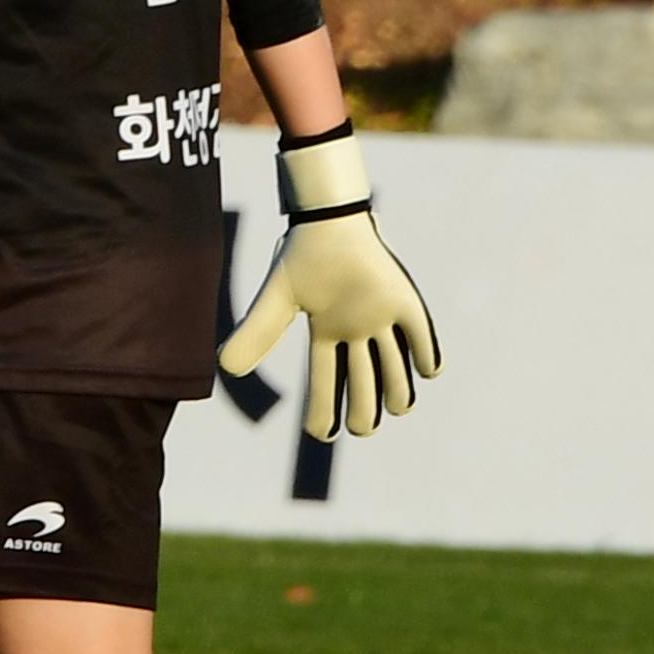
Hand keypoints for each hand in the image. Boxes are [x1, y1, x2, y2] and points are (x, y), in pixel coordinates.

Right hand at [216, 129, 440, 442]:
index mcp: (325, 336)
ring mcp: (381, 319)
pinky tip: (425, 369)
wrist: (331, 219)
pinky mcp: (403, 302)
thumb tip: (226, 369)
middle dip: (364, 413)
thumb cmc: (303, 256)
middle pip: (364, 388)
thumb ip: (255, 333)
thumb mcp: (276, 299)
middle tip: (361, 426)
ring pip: (397, 370)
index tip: (324, 434)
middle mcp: (355, 334)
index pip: (324, 384)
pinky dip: (427, 358)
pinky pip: (422, 337)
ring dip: (398, 393)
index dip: (324, 413)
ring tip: (397, 405)